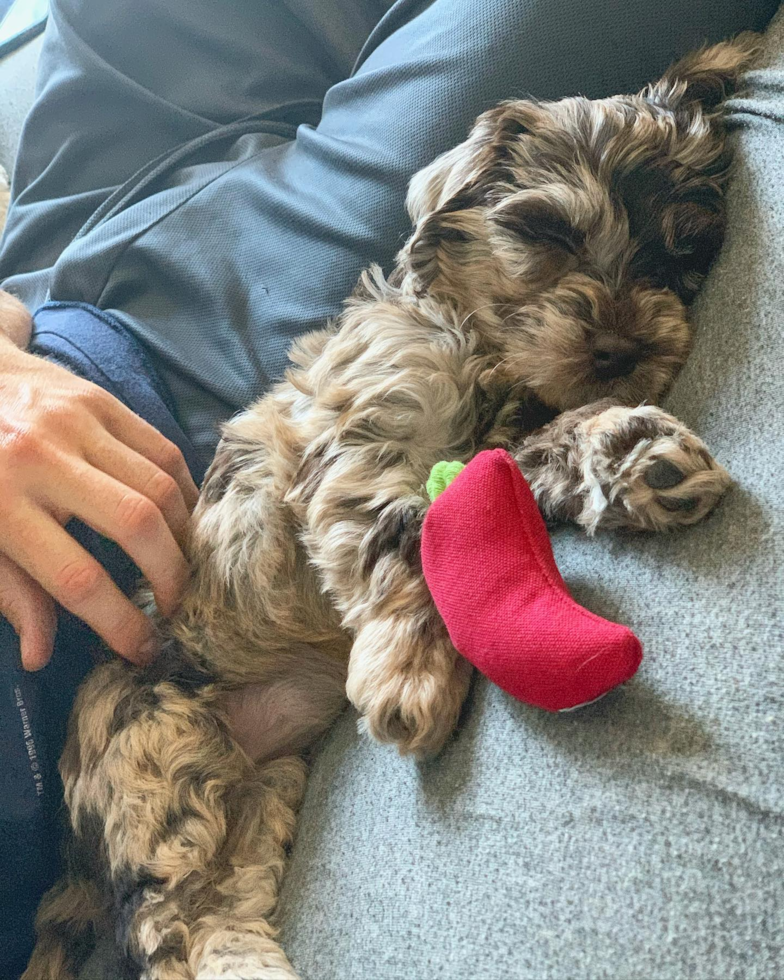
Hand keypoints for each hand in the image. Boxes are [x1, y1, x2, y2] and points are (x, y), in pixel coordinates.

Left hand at [0, 337, 198, 669]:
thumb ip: (10, 593)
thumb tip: (40, 654)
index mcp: (0, 503)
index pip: (74, 578)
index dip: (118, 622)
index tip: (142, 648)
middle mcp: (40, 458)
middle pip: (135, 525)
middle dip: (169, 576)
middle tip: (176, 606)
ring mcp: (76, 422)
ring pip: (159, 487)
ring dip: (183, 536)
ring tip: (182, 566)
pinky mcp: (101, 400)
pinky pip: (163, 450)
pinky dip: (183, 491)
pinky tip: (182, 520)